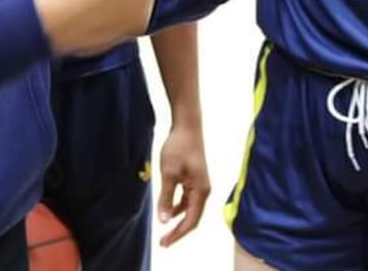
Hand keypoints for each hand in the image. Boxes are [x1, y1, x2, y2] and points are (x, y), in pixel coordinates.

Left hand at [157, 123, 209, 246]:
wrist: (187, 125)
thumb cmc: (178, 147)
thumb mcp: (169, 173)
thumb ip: (167, 197)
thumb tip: (164, 220)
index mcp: (201, 191)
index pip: (191, 221)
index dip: (178, 234)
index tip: (164, 243)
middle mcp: (204, 190)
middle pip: (193, 218)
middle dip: (178, 230)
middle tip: (163, 241)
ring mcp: (201, 184)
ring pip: (190, 208)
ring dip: (178, 219)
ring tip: (165, 228)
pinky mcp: (196, 178)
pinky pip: (188, 199)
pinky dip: (179, 206)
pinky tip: (169, 208)